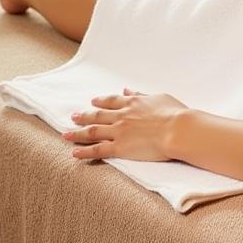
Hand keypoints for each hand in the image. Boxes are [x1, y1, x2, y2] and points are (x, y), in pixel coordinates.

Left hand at [63, 88, 187, 160]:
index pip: (112, 101)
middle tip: (73, 116)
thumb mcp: (159, 97)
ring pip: (93, 132)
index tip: (93, 101)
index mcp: (133, 102)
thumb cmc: (174, 113)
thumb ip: (141, 95)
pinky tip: (74, 152)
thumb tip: (128, 90)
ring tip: (66, 134)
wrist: (177, 129)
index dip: (101, 101)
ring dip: (78, 132)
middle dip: (84, 116)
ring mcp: (119, 131)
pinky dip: (84, 151)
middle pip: (98, 115)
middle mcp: (122, 115)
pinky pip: (98, 149)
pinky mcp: (120, 147)